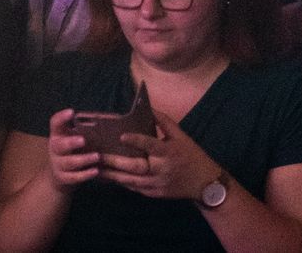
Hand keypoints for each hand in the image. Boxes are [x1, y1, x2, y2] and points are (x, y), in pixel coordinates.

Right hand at [46, 109, 104, 189]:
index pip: (55, 123)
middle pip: (59, 145)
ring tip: (97, 156)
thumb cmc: (74, 148)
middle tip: (83, 140)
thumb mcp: (75, 136)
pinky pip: (73, 177)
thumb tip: (109, 119)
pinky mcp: (63, 178)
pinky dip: (85, 175)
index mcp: (58, 134)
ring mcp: (58, 164)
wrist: (61, 173)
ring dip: (83, 159)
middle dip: (71, 143)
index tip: (71, 112)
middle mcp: (55, 148)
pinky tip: (96, 171)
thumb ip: (85, 129)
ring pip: (68, 162)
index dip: (61, 118)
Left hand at [103, 109, 220, 200]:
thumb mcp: (182, 136)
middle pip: (135, 167)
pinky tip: (110, 178)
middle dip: (115, 163)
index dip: (136, 140)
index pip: (150, 145)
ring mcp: (157, 184)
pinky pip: (135, 188)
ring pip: (131, 181)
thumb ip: (165, 122)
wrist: (204, 184)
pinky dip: (122, 183)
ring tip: (97, 169)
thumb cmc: (192, 155)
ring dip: (113, 176)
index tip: (121, 135)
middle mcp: (161, 170)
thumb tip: (150, 107)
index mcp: (168, 153)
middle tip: (98, 156)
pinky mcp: (154, 194)